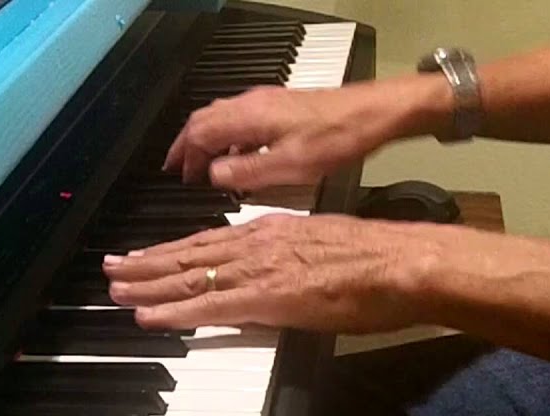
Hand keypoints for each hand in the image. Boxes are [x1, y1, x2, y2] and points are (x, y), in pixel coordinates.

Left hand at [102, 213, 440, 332]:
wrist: (404, 264)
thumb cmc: (378, 261)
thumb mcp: (324, 248)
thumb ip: (291, 258)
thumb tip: (275, 273)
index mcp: (272, 231)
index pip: (208, 240)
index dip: (171, 251)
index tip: (143, 256)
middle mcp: (257, 244)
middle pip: (189, 256)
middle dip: (146, 264)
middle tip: (111, 269)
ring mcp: (260, 271)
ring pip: (190, 278)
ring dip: (148, 285)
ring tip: (116, 288)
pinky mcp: (268, 299)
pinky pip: (209, 307)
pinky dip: (173, 311)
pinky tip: (147, 315)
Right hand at [164, 77, 446, 189]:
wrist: (373, 114)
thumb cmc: (337, 138)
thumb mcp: (288, 166)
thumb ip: (245, 174)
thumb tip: (213, 177)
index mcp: (248, 117)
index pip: (199, 133)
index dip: (185, 157)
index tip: (180, 178)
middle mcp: (252, 104)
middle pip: (203, 120)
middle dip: (186, 145)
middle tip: (176, 168)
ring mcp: (266, 102)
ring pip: (220, 117)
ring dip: (205, 140)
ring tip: (200, 163)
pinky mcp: (280, 107)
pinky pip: (239, 118)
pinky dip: (226, 137)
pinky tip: (236, 156)